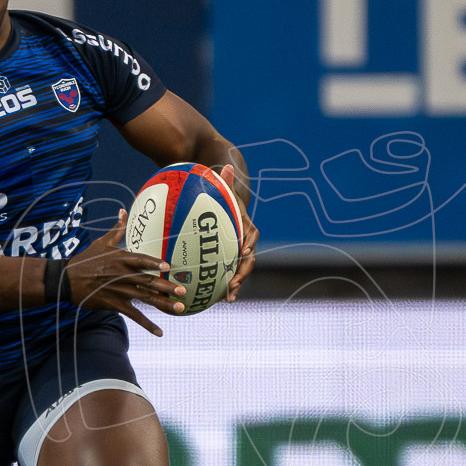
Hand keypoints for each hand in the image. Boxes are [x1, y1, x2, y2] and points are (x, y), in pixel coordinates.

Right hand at [64, 211, 186, 336]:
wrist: (68, 280)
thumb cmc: (86, 259)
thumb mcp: (102, 242)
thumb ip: (117, 229)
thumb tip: (123, 211)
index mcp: (121, 259)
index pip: (140, 260)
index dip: (154, 263)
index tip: (167, 266)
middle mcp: (122, 275)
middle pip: (148, 281)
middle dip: (166, 287)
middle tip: (182, 291)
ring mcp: (120, 291)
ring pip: (145, 299)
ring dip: (163, 304)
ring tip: (179, 308)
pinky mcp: (115, 304)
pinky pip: (134, 315)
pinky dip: (147, 324)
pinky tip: (159, 332)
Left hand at [217, 164, 257, 302]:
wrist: (225, 210)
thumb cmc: (222, 199)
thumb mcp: (223, 189)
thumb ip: (225, 181)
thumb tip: (226, 167)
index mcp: (245, 227)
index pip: (252, 237)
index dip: (249, 245)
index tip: (244, 252)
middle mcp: (245, 242)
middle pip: (248, 260)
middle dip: (242, 273)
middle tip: (233, 284)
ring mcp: (237, 254)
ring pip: (240, 271)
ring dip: (236, 285)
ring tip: (228, 299)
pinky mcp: (228, 261)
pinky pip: (228, 274)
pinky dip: (223, 286)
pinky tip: (214, 298)